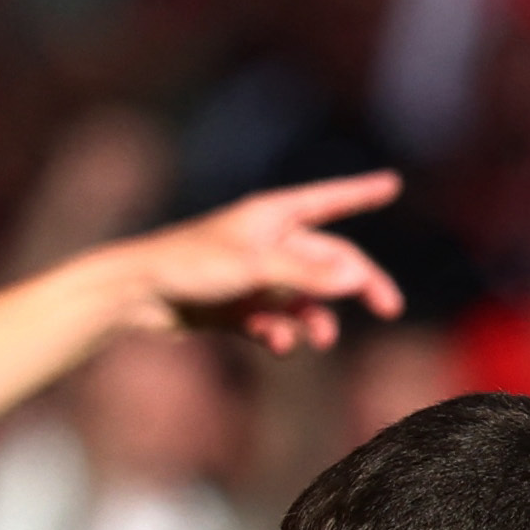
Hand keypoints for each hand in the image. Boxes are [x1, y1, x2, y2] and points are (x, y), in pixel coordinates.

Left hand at [125, 171, 405, 354]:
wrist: (137, 296)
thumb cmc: (192, 265)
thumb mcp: (255, 267)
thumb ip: (308, 275)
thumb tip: (358, 280)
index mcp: (274, 216)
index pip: (329, 199)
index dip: (361, 192)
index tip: (391, 184)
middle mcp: (269, 244)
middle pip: (328, 262)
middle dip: (358, 284)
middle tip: (390, 308)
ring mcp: (254, 279)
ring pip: (303, 299)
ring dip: (315, 319)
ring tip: (319, 339)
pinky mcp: (238, 310)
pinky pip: (274, 323)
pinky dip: (279, 334)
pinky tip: (275, 344)